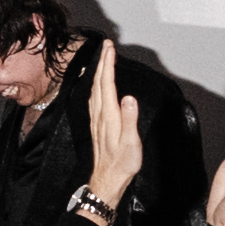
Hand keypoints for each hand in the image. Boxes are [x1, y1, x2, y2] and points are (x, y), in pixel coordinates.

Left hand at [86, 40, 142, 210]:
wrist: (107, 179)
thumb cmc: (122, 163)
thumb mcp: (131, 142)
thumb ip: (130, 119)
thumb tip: (129, 98)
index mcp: (109, 115)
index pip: (107, 84)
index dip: (108, 64)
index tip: (110, 48)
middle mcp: (100, 114)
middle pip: (99, 82)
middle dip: (102, 62)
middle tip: (107, 46)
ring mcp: (97, 119)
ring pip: (94, 89)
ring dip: (98, 72)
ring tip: (103, 59)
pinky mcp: (97, 124)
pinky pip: (94, 98)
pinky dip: (95, 85)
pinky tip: (96, 85)